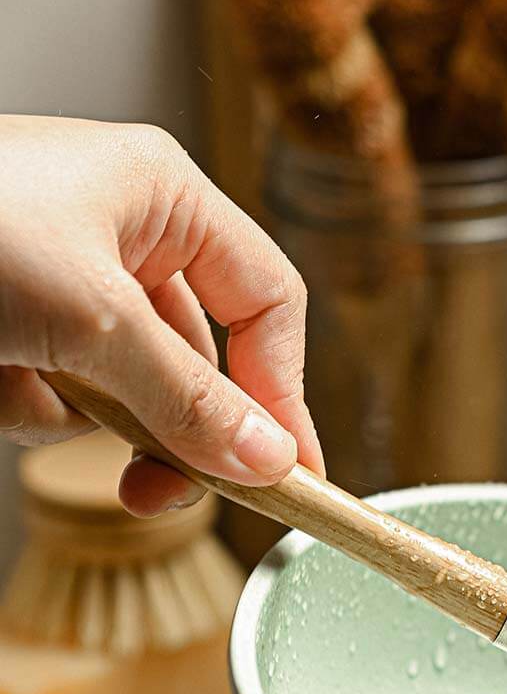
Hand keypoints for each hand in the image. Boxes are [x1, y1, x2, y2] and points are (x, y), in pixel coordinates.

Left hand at [0, 115, 323, 515]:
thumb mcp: (90, 318)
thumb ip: (190, 400)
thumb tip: (270, 461)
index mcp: (162, 199)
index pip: (267, 305)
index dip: (285, 392)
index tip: (291, 472)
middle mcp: (123, 239)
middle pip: (200, 362)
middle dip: (175, 429)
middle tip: (166, 493)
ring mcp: (64, 285)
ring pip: (129, 392)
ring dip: (83, 417)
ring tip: (21, 390)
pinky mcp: (14, 327)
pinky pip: (58, 398)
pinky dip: (24, 406)